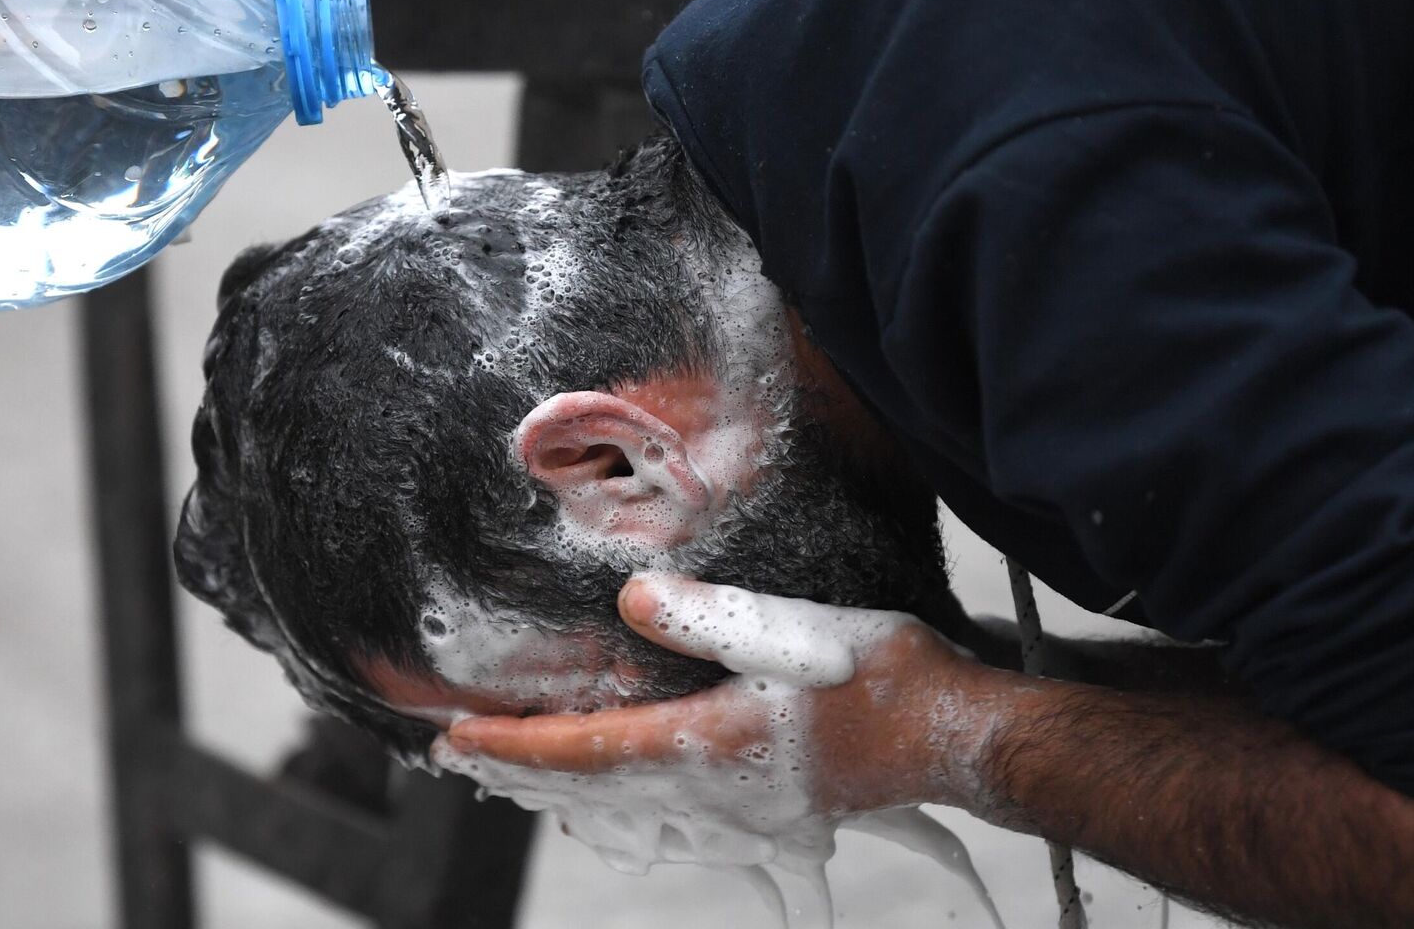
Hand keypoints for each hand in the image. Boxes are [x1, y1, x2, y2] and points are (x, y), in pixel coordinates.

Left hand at [441, 575, 1010, 819]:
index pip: (583, 751)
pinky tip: (609, 793)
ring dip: (560, 791)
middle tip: (458, 759)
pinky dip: (613, 800)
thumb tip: (629, 600)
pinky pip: (663, 814)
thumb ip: (706, 616)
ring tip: (513, 775)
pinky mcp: (765, 809)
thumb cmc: (884, 680)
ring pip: (622, 808)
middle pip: (590, 790)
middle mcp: (710, 793)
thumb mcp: (793, 630)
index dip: (514, 746)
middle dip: (519, 773)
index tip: (457, 739)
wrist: (957, 738)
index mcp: (705, 747)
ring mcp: (738, 811)